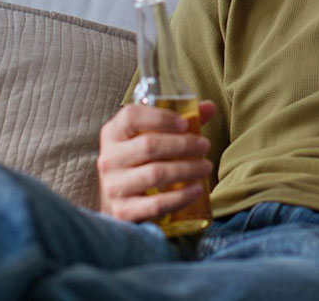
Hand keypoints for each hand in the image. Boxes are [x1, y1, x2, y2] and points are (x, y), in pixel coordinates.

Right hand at [97, 101, 215, 221]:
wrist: (120, 203)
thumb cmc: (141, 163)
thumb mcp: (152, 138)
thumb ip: (180, 121)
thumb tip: (209, 107)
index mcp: (113, 134)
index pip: (131, 116)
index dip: (160, 117)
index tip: (185, 124)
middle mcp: (108, 159)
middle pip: (149, 145)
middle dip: (183, 144)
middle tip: (205, 146)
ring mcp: (113, 187)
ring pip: (155, 174)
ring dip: (187, 169)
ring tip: (206, 167)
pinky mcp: (122, 211)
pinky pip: (156, 204)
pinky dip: (181, 197)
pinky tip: (197, 190)